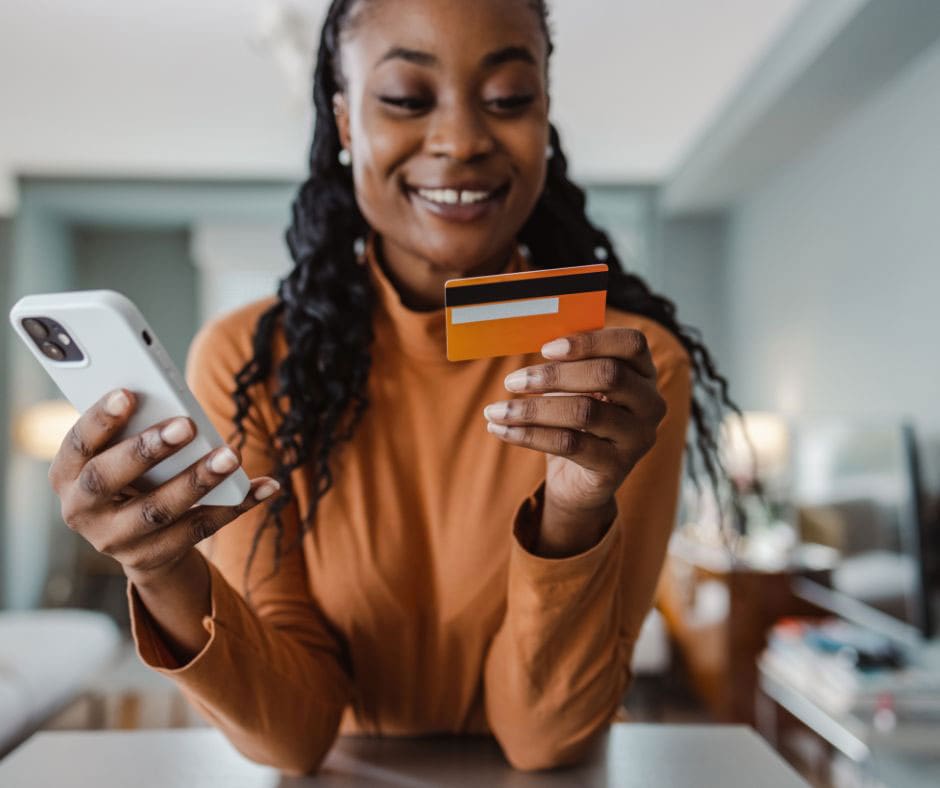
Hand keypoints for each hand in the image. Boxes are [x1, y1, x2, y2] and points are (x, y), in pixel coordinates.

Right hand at [48, 388, 279, 586]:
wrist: (134, 539)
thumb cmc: (129, 473)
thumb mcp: (116, 452)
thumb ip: (131, 429)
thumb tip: (172, 402)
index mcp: (67, 474)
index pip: (78, 444)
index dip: (99, 419)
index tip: (128, 393)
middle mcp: (81, 510)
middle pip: (110, 479)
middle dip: (148, 449)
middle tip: (187, 424)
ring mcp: (115, 539)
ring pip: (159, 510)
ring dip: (198, 480)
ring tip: (231, 455)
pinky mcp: (152, 557)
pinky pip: (199, 529)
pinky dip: (235, 505)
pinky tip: (265, 486)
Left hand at [484, 328, 666, 555]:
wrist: (580, 481)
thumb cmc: (575, 422)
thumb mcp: (574, 388)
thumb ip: (566, 363)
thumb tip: (532, 337)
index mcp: (644, 372)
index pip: (631, 344)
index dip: (590, 341)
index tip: (545, 348)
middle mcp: (650, 404)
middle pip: (608, 374)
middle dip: (554, 375)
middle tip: (512, 381)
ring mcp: (638, 437)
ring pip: (585, 411)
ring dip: (532, 409)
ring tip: (496, 410)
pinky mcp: (617, 467)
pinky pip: (570, 444)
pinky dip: (529, 435)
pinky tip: (502, 430)